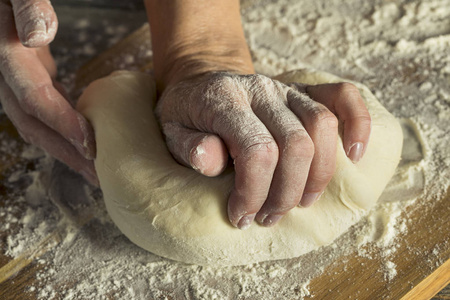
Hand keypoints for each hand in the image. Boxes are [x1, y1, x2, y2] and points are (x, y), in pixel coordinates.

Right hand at [0, 0, 96, 184]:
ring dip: (66, 150)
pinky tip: (85, 142)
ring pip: (38, 125)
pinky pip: (46, 112)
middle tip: (97, 176)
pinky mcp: (32, 77)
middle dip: (66, 153)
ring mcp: (18, 80)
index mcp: (6, 56)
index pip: (33, 99)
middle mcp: (9, 75)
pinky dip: (65, 130)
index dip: (60, 123)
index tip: (89, 143)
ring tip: (94, 171)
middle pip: (34, 125)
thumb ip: (27, 7)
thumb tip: (38, 36)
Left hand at [157, 72, 370, 228]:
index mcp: (225, 100)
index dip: (253, 192)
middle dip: (285, 193)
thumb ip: (189, 146)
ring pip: (322, 127)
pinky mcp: (302, 90)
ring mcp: (286, 87)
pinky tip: (354, 154)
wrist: (201, 84)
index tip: (241, 216)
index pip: (257, 150)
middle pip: (295, 144)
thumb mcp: (171, 132)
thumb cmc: (187, 114)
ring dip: (317, 175)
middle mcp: (261, 89)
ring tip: (299, 203)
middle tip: (267, 218)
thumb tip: (210, 160)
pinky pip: (342, 96)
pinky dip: (357, 123)